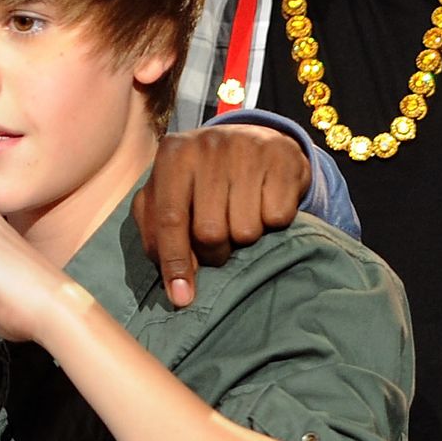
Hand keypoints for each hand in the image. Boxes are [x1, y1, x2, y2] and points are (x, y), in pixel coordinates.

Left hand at [133, 123, 308, 307]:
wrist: (255, 140)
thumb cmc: (203, 179)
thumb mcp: (171, 194)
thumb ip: (158, 231)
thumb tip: (174, 282)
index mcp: (172, 154)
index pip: (169, 220)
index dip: (174, 263)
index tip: (181, 299)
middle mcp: (207, 146)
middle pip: (209, 232)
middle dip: (215, 253)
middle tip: (220, 244)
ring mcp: (247, 149)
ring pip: (246, 231)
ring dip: (245, 238)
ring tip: (242, 216)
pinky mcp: (283, 157)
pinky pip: (277, 218)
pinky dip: (272, 222)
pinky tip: (264, 203)